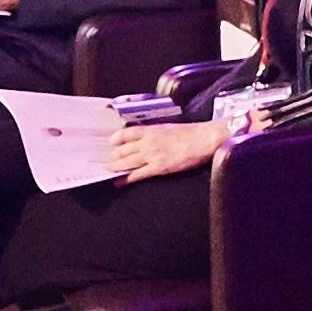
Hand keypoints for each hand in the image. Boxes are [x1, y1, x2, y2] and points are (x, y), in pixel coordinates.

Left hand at [102, 111, 225, 181]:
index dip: (116, 139)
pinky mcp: (158, 168)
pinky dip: (125, 179)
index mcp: (151, 130)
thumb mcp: (169, 127)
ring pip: (126, 162)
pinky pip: (137, 175)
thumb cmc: (192, 133)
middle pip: (123, 150)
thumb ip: (156, 133)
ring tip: (108, 170)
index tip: (111, 143)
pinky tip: (118, 182)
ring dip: (115, 167)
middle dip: (113, 156)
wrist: (204, 139)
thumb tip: (148, 138)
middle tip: (107, 161)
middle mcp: (147, 142)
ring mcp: (151, 155)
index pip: (126, 133)